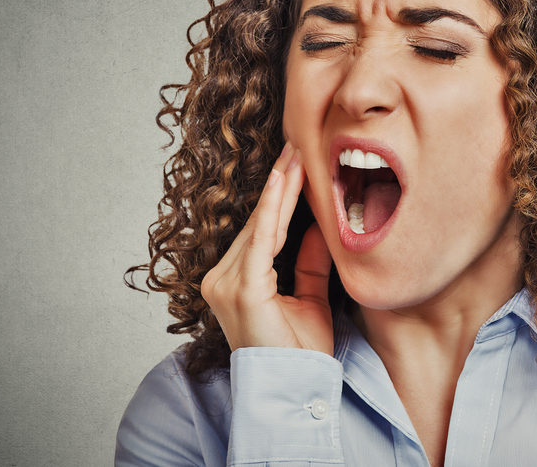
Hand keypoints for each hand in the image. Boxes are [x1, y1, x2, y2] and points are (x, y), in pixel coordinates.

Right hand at [201, 143, 333, 354]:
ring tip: (298, 153)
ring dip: (282, 187)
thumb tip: (315, 230)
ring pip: (262, 225)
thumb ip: (308, 265)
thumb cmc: (300, 354)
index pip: (263, 230)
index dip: (281, 197)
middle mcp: (221, 279)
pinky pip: (261, 240)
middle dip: (282, 183)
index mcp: (235, 282)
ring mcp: (226, 284)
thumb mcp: (310, 300)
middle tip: (298, 145)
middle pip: (260, 222)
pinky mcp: (241, 288)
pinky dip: (273, 208)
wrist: (294, 391)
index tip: (296, 163)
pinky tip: (283, 180)